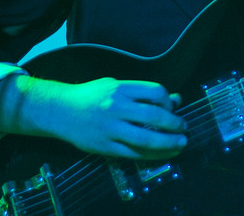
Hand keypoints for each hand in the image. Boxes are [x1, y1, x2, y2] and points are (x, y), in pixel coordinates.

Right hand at [51, 78, 187, 158]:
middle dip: (174, 124)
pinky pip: (134, 154)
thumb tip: (175, 99)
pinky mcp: (105, 147)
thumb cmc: (91, 96)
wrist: (59, 110)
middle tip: (184, 128)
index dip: (168, 101)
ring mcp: (110, 129)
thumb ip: (142, 93)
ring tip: (180, 143)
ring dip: (168, 143)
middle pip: (154, 116)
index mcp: (120, 89)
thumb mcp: (115, 87)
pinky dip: (152, 155)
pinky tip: (163, 154)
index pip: (154, 91)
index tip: (172, 108)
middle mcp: (116, 107)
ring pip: (146, 139)